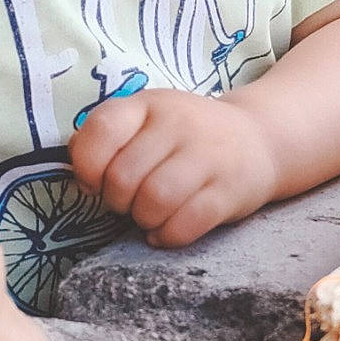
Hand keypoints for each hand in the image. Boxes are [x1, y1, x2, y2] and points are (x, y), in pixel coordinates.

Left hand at [67, 89, 280, 248]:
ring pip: (154, 202)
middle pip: (123, 179)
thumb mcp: (146, 120)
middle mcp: (179, 123)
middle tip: (131, 202)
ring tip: (150, 216)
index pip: (100, 132)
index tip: (97, 181)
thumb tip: (80, 176)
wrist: (259, 139)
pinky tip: (167, 230)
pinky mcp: (230, 191)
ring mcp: (208, 156)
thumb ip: (104, 138)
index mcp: (148, 104)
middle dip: (118, 202)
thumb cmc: (185, 137)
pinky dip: (167, 236)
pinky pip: (185, 224)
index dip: (87, 168)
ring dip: (143, 220)